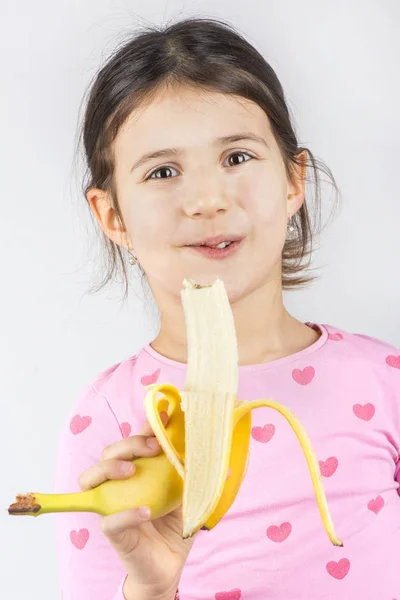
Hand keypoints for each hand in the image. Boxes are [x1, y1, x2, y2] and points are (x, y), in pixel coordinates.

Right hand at [78, 412, 194, 599]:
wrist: (169, 564)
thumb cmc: (174, 525)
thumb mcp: (187, 496)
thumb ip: (195, 478)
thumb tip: (225, 464)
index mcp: (138, 470)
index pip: (134, 441)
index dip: (146, 426)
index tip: (165, 416)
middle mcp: (119, 483)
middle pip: (109, 452)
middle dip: (129, 443)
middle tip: (153, 447)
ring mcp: (111, 505)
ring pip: (91, 477)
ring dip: (110, 467)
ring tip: (132, 470)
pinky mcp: (112, 531)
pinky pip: (108, 520)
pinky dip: (125, 513)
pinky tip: (145, 511)